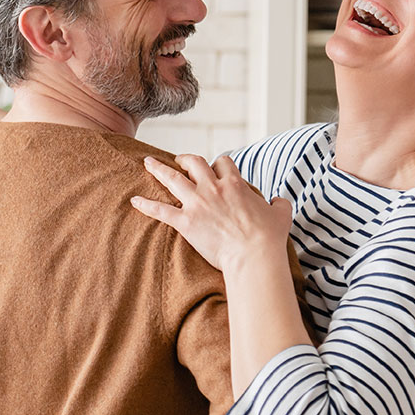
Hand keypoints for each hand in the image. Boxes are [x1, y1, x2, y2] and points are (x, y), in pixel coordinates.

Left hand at [131, 155, 291, 275]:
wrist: (253, 255)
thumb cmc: (268, 237)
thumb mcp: (281, 214)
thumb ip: (279, 203)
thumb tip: (278, 201)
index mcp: (235, 184)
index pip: (223, 163)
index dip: (218, 164)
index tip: (214, 168)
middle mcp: (213, 188)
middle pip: (194, 163)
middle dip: (185, 159)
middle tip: (179, 159)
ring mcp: (197, 204)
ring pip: (173, 179)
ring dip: (158, 169)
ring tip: (147, 162)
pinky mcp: (185, 222)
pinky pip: (160, 210)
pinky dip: (146, 205)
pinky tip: (134, 201)